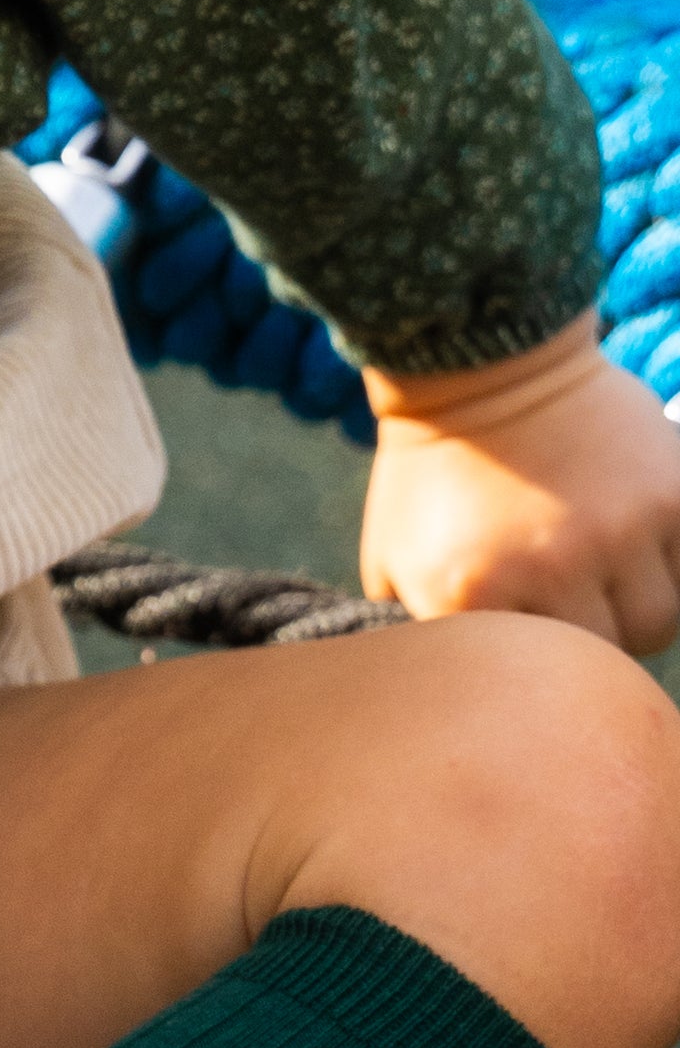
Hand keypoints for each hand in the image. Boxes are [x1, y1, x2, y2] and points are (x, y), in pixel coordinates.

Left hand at [360, 321, 679, 652]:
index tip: (525, 633)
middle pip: (608, 656)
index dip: (535, 662)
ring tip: (605, 571)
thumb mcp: (394, 558)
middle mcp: (555, 568)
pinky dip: (671, 564)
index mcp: (476, 593)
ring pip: (659, 620)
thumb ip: (420, 630)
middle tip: (571, 600)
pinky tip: (639, 542)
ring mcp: (622, 530)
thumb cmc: (433, 470)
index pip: (532, 678)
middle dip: (591, 636)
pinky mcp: (674, 493)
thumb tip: (449, 684)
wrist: (481, 363)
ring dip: (636, 605)